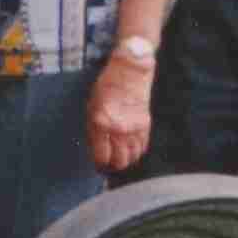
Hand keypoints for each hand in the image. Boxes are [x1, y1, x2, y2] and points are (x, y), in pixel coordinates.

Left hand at [85, 55, 152, 174]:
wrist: (129, 71)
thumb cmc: (106, 86)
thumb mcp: (92, 106)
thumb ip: (94, 129)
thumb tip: (96, 148)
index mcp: (101, 124)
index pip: (101, 156)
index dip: (99, 163)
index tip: (98, 164)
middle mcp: (118, 129)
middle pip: (119, 161)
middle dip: (113, 165)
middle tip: (109, 162)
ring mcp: (133, 127)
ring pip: (133, 156)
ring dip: (126, 159)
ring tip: (120, 157)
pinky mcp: (145, 124)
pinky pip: (142, 146)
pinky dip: (136, 151)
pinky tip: (131, 148)